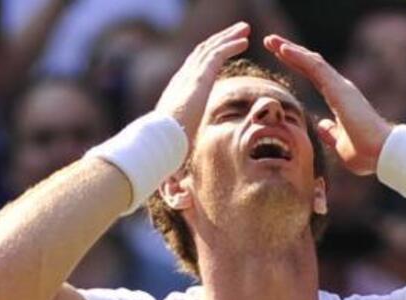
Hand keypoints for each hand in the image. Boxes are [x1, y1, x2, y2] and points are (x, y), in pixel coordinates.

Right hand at [156, 22, 250, 141]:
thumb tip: (180, 164)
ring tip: (245, 29)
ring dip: (229, 36)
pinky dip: (231, 45)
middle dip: (220, 40)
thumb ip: (182, 139)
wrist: (160, 139)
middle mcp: (182, 78)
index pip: (193, 67)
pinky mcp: (200, 77)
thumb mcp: (177, 138)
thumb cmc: (167, 145)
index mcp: (177, 91)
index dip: (207, 56)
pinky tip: (245, 41)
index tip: (220, 49)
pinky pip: (218, 54)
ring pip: (211, 48)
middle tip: (237, 32)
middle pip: (202, 52)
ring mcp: (190, 76)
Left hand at [264, 34, 391, 174]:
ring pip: (311, 61)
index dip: (297, 64)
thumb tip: (321, 126)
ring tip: (271, 41)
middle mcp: (340, 88)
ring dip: (290, 49)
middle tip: (271, 41)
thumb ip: (331, 133)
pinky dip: (298, 57)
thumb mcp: (341, 144)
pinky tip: (282, 49)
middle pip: (311, 64)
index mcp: (339, 99)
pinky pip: (315, 67)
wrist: (381, 153)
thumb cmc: (366, 153)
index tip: (279, 56)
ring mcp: (340, 86)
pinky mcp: (339, 89)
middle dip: (290, 51)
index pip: (314, 76)